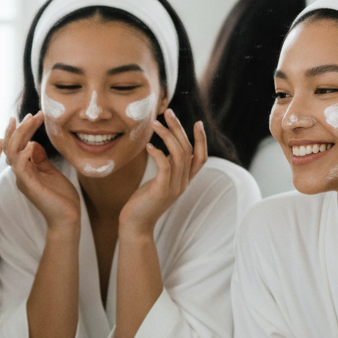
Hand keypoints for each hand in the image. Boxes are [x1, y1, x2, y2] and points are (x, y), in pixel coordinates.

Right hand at [4, 112, 79, 228]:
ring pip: (13, 153)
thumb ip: (40, 159)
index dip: (22, 130)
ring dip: (21, 135)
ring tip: (31, 121)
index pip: (17, 145)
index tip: (33, 115)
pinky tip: (32, 144)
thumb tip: (34, 143)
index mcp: (25, 170)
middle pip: (11, 146)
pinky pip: (21, 168)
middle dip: (20, 128)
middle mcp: (20, 174)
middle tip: (32, 114)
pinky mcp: (30, 186)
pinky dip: (24, 154)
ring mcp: (23, 180)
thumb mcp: (51, 172)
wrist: (67, 218)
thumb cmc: (61, 197)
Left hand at [120, 110, 207, 235]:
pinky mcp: (161, 190)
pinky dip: (158, 153)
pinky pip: (164, 166)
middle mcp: (183, 183)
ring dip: (166, 136)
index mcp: (185, 181)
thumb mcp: (158, 181)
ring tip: (154, 123)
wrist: (136, 225)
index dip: (201, 140)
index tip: (197, 123)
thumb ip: (166, 167)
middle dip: (179, 128)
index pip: (201, 158)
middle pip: (188, 150)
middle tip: (168, 112)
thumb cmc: (143, 202)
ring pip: (177, 155)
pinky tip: (148, 146)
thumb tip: (164, 148)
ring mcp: (174, 187)